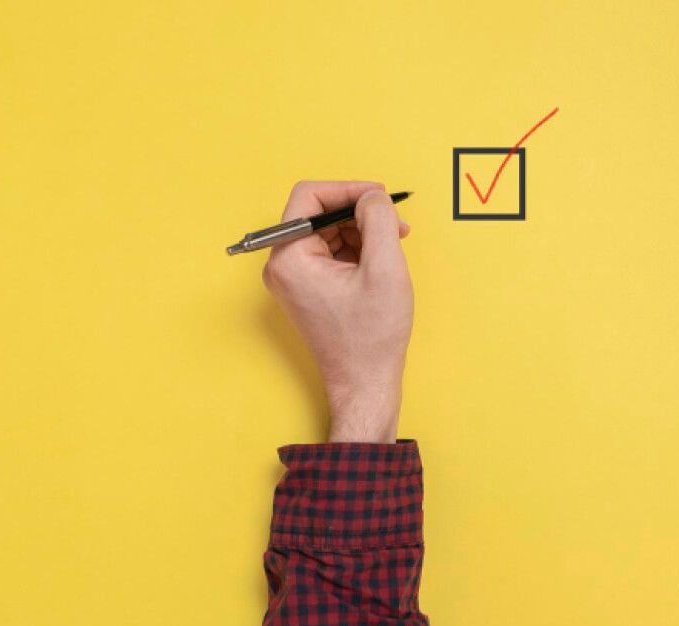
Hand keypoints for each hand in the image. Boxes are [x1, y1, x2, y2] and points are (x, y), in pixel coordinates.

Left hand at [262, 181, 412, 442]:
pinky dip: (358, 248)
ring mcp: (293, 278)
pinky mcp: (307, 288)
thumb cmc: (371, 337)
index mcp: (289, 258)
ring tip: (393, 244)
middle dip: (359, 213)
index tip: (380, 197)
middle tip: (395, 224)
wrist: (365, 383)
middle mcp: (282, 265)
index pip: (308, 197)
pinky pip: (331, 252)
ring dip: (362, 230)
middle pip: (319, 213)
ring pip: (328, 231)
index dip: (347, 189)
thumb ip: (378, 220)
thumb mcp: (384, 269)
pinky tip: (381, 260)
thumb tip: (372, 196)